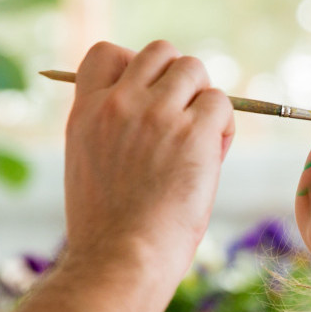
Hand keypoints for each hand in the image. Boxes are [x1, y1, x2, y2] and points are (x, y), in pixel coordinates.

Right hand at [61, 41, 234, 286]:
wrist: (120, 259)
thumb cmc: (108, 232)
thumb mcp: (88, 166)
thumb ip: (110, 131)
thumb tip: (151, 114)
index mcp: (86, 112)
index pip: (106, 53)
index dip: (134, 66)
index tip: (146, 97)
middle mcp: (119, 104)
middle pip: (160, 52)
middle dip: (178, 79)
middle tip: (182, 121)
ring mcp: (157, 114)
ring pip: (194, 69)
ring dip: (204, 99)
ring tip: (200, 141)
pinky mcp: (194, 132)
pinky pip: (222, 104)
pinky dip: (224, 126)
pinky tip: (213, 157)